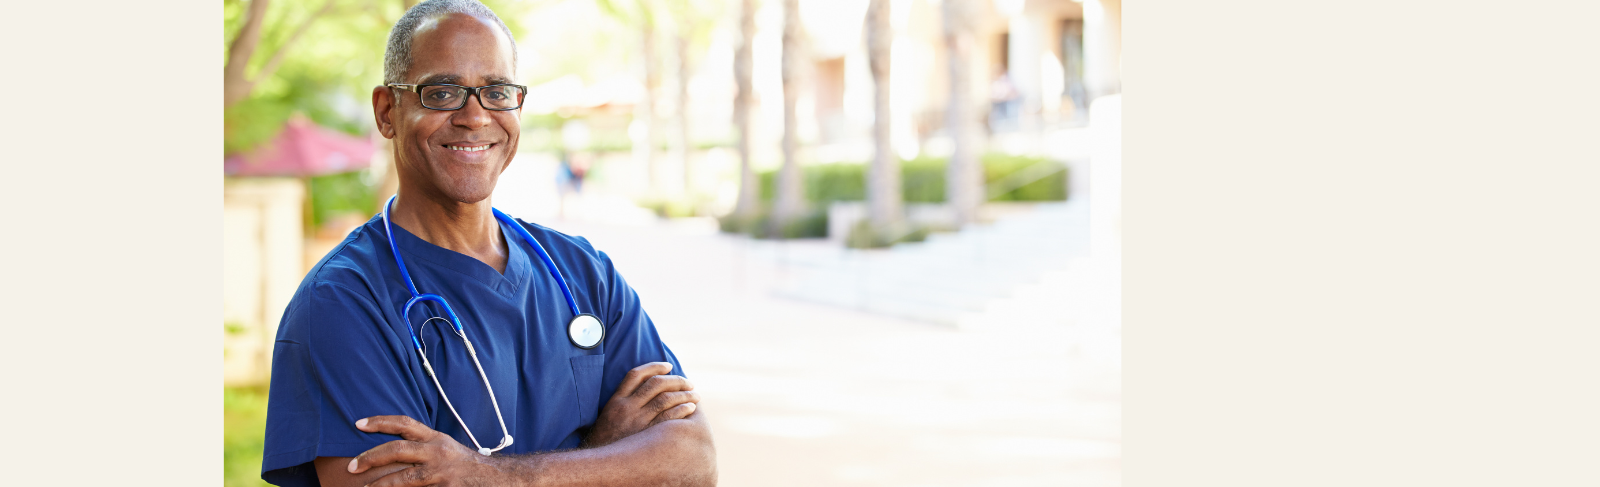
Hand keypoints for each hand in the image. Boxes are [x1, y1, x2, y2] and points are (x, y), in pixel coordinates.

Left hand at [347, 415, 500, 486]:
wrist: (498, 479)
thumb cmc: (466, 464)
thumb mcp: (445, 448)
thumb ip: (422, 446)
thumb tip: (393, 448)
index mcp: (435, 438)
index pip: (404, 424)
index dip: (380, 421)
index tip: (358, 423)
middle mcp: (437, 452)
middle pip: (397, 449)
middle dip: (370, 457)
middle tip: (352, 465)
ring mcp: (441, 473)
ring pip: (404, 478)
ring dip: (381, 485)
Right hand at [582, 362, 700, 447]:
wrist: (601, 461)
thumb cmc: (608, 437)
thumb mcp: (609, 413)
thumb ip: (625, 399)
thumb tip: (649, 385)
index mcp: (616, 399)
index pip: (636, 374)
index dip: (655, 366)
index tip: (669, 366)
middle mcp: (626, 407)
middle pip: (656, 384)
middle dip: (676, 380)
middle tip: (689, 383)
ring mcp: (636, 421)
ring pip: (665, 399)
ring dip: (684, 394)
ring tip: (695, 395)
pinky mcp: (646, 435)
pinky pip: (668, 418)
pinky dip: (682, 410)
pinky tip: (691, 408)